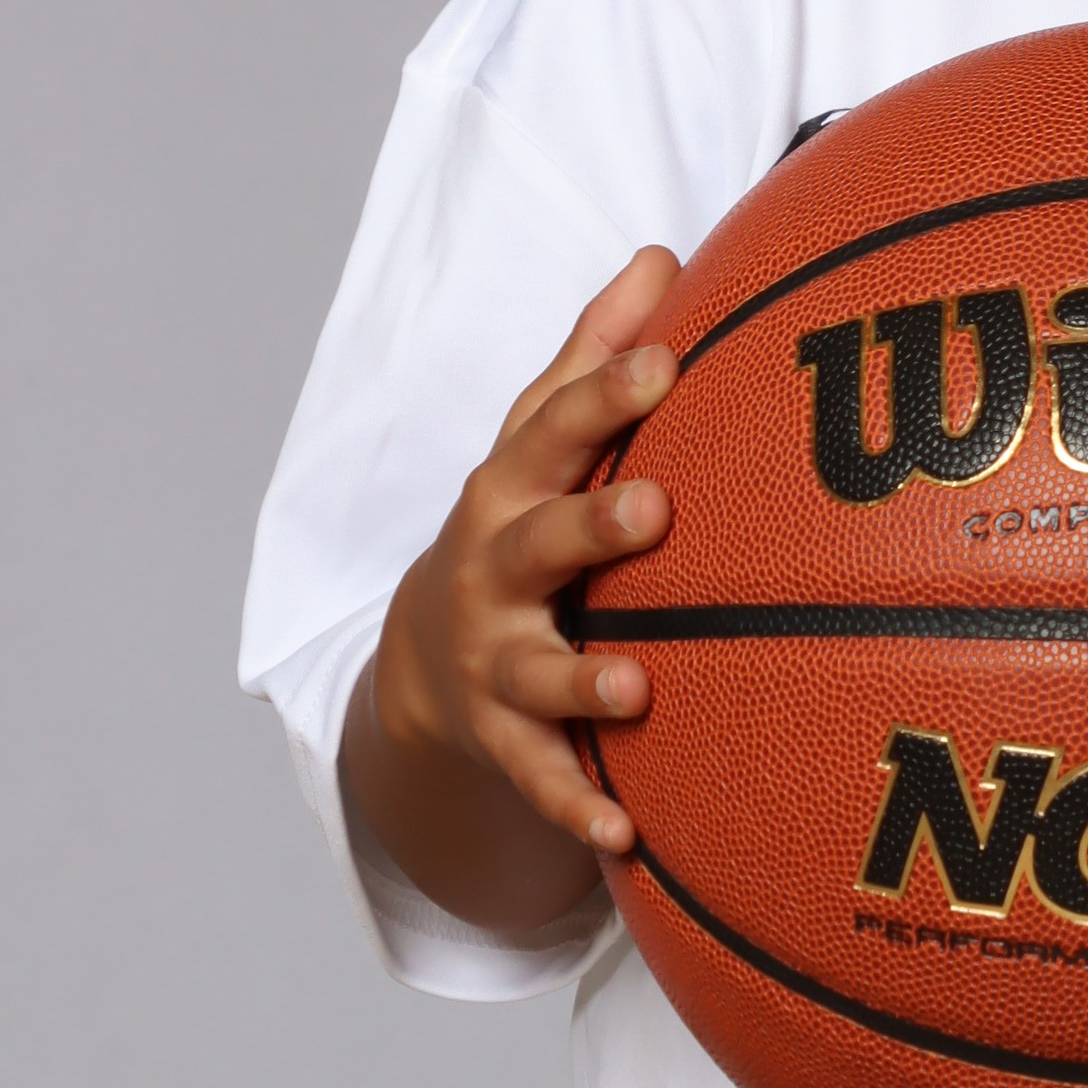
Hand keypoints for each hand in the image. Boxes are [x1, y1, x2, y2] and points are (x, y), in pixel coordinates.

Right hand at [341, 246, 683, 933]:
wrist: (424, 658)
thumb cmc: (518, 522)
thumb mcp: (540, 440)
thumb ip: (595, 354)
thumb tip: (662, 253)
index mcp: (512, 488)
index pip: (555, 431)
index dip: (605, 395)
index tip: (663, 362)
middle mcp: (493, 571)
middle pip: (538, 543)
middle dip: (590, 527)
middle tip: (656, 510)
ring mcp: (493, 660)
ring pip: (536, 670)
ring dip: (584, 679)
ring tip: (636, 687)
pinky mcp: (503, 740)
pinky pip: (540, 777)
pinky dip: (577, 805)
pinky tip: (626, 834)